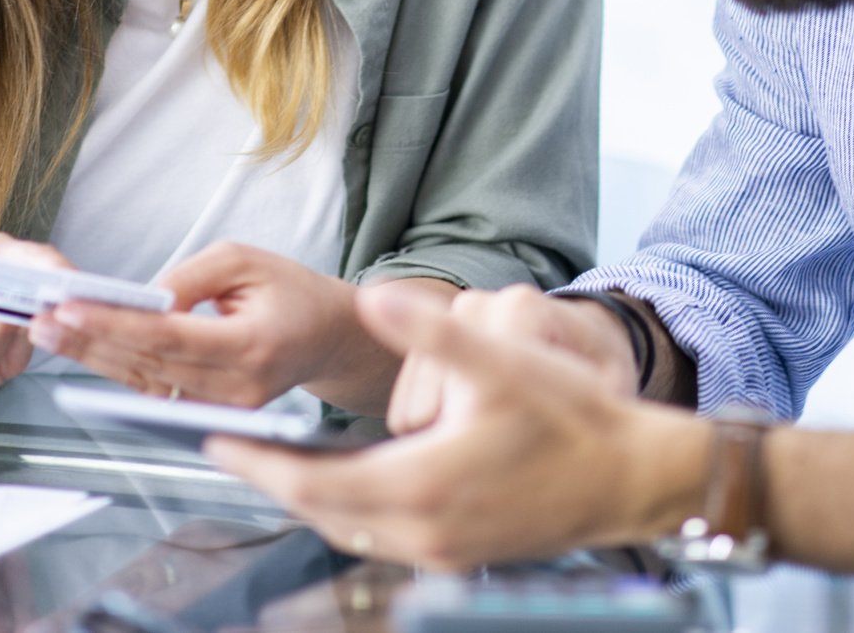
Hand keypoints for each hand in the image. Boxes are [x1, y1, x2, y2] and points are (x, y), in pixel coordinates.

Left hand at [30, 242, 358, 408]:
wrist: (329, 337)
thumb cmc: (292, 291)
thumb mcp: (246, 259)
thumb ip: (190, 277)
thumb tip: (142, 298)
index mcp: (251, 347)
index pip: (168, 338)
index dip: (114, 326)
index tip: (69, 309)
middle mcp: (237, 388)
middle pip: (147, 366)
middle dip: (89, 341)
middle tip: (41, 319)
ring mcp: (225, 409)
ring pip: (144, 383)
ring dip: (93, 357)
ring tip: (49, 331)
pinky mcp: (213, 414)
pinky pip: (156, 391)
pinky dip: (117, 368)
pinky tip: (83, 349)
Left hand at [209, 288, 707, 570]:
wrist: (635, 478)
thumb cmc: (574, 420)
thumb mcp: (501, 361)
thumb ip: (433, 330)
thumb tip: (374, 297)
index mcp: (422, 487)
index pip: (313, 484)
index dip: (259, 465)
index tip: (219, 443)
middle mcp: (424, 532)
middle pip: (324, 514)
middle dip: (279, 483)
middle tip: (239, 451)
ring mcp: (444, 553)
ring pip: (355, 532)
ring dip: (319, 499)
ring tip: (289, 463)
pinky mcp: (464, 557)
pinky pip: (388, 539)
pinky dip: (360, 512)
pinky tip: (363, 479)